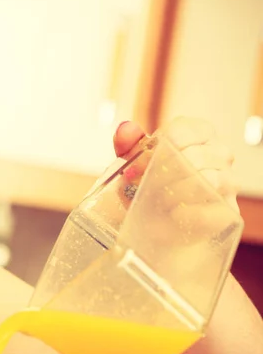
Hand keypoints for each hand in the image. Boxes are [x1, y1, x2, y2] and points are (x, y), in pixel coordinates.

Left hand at [110, 117, 241, 253]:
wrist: (153, 224)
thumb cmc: (146, 184)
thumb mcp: (132, 161)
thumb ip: (128, 143)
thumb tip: (125, 130)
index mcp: (199, 132)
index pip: (183, 130)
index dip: (158, 147)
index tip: (141, 163)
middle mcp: (219, 153)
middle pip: (197, 155)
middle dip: (163, 172)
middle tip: (145, 185)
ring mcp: (228, 182)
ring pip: (208, 179)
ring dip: (175, 191)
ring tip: (158, 200)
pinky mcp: (228, 211)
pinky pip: (212, 210)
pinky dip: (188, 213)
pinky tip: (173, 214)